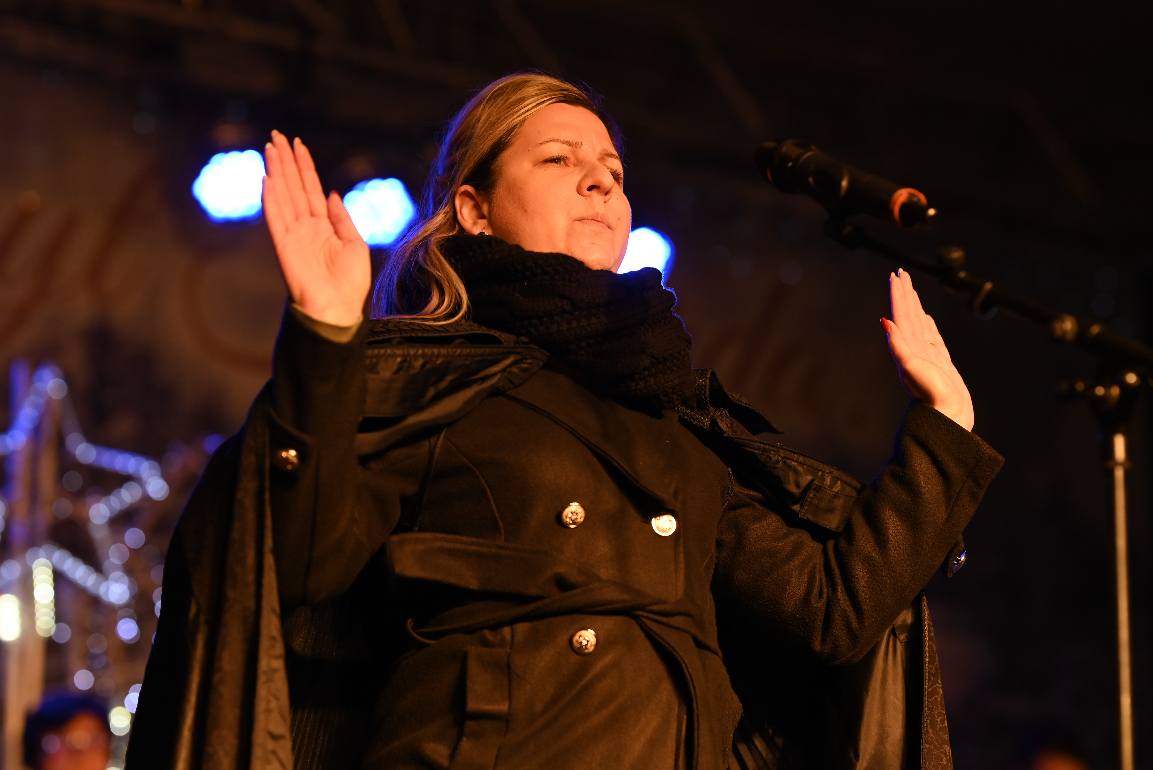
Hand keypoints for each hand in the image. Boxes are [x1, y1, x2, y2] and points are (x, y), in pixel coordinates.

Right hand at [262, 131, 369, 326]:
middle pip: (293, 186)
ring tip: (269, 149)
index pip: (311, 188)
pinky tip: (267, 180)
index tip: (297, 144)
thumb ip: (342, 218)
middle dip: (284, 161)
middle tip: (275, 135)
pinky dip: (271, 200)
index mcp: (324, 226)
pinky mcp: (285, 248)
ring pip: (283, 196)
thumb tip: (333, 194)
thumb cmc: (350, 284)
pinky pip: (276, 219)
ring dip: (276, 172)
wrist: (339, 310)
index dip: (304, 166)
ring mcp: (294, 235)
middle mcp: (306, 227)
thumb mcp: (355, 244)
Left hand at [881, 269, 974, 429]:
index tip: (897, 275)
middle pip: (908, 315)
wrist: (945, 418)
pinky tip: (927, 319)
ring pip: (919, 324)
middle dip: (904, 294)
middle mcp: (914, 349)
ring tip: (911, 291)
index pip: (901, 313)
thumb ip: (898, 346)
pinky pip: (932, 338)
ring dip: (915, 307)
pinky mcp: (940, 364)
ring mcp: (927, 356)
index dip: (899, 294)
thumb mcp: (911, 369)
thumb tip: (885, 321)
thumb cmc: (930, 396)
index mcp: (907, 346)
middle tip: (901, 274)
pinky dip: (928, 325)